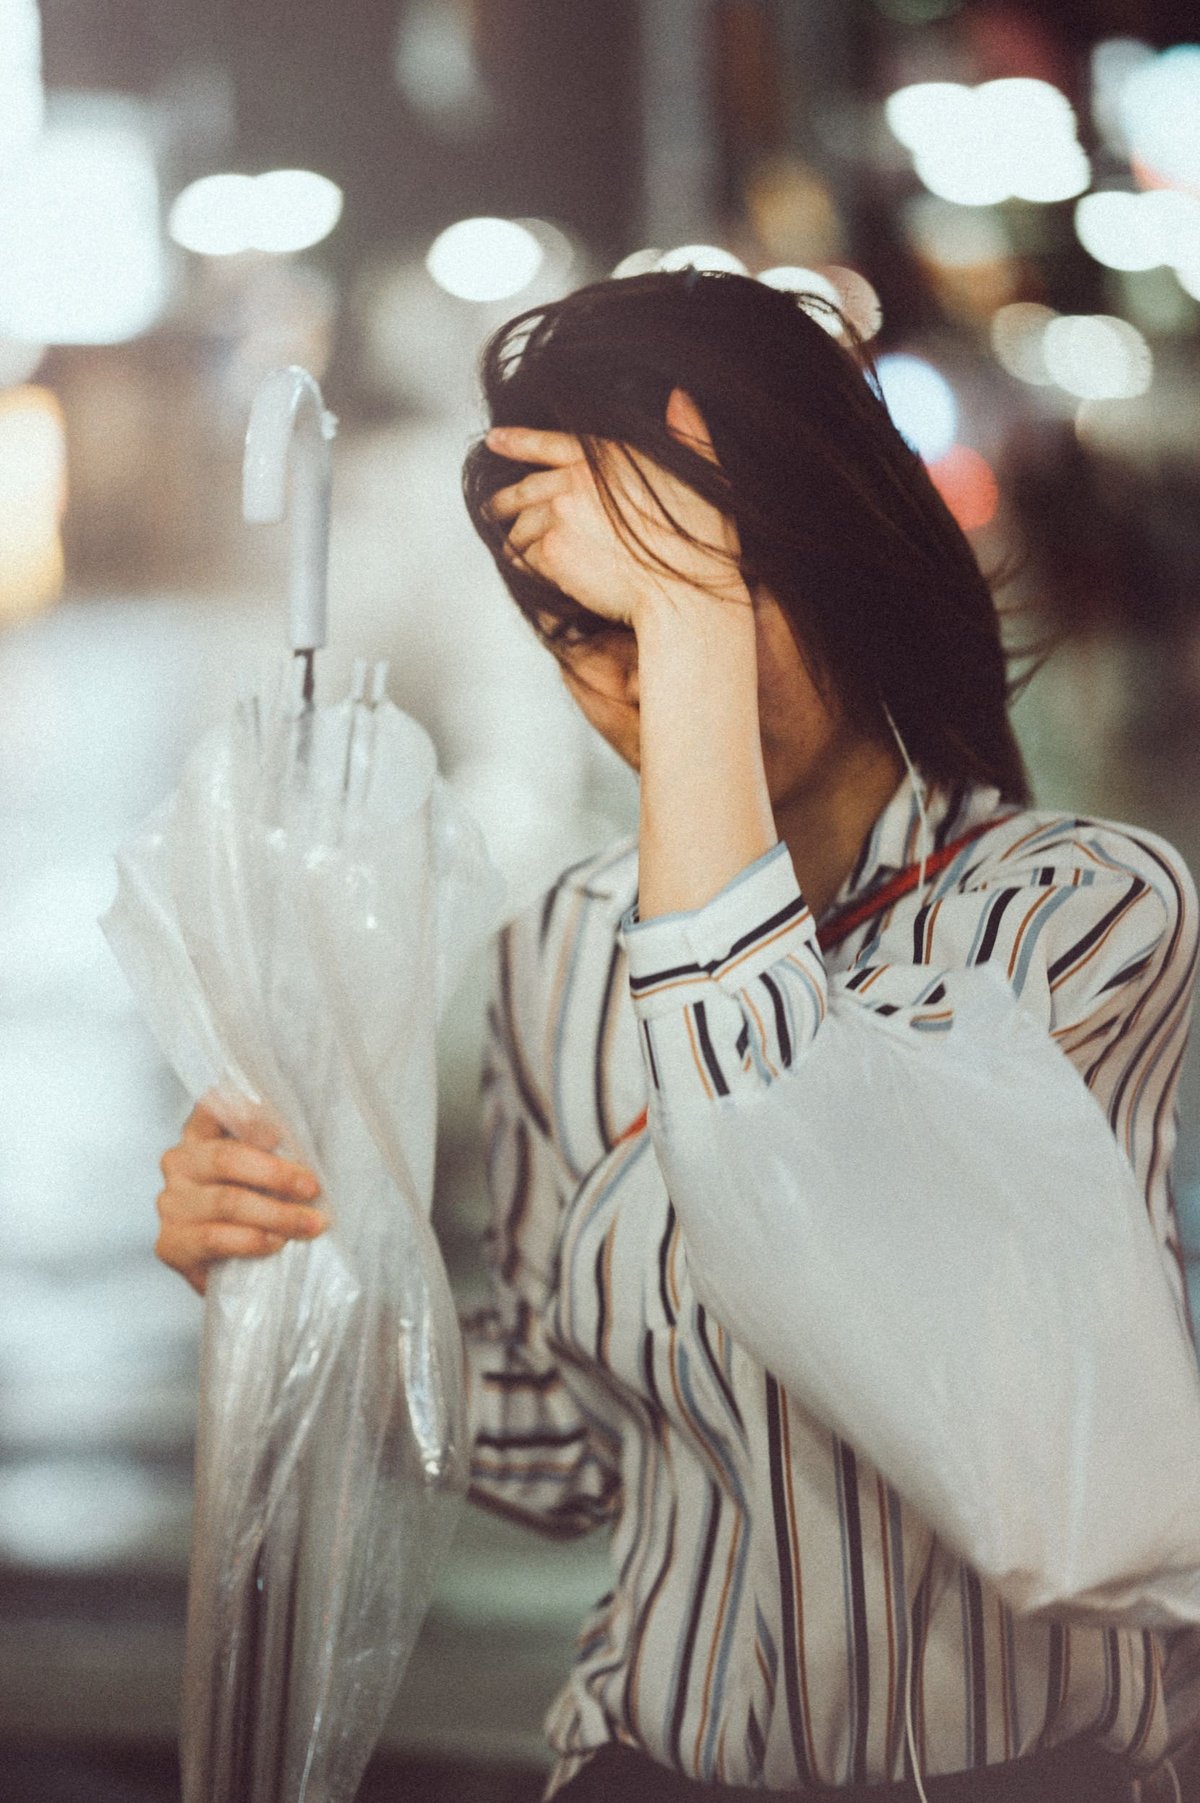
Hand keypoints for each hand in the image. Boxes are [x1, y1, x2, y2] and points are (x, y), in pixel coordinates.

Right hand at [156, 1101, 326, 1295]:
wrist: (237, 1268)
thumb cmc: (257, 1206)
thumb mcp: (267, 1172)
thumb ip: (278, 1152)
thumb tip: (311, 1148)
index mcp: (201, 1133)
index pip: (213, 1107)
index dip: (244, 1115)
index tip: (277, 1133)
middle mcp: (180, 1162)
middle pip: (226, 1158)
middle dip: (276, 1174)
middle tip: (311, 1188)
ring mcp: (171, 1202)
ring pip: (226, 1201)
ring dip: (276, 1214)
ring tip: (309, 1224)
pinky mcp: (171, 1243)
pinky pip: (214, 1238)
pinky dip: (251, 1240)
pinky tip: (275, 1242)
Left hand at [485, 389, 746, 627]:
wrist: (684, 591)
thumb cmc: (701, 538)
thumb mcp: (703, 471)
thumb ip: (687, 430)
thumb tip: (680, 395)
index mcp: (608, 457)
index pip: (549, 443)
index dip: (517, 441)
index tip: (494, 440)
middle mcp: (576, 481)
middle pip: (525, 488)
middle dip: (505, 498)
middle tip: (494, 506)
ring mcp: (560, 517)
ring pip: (522, 525)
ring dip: (515, 535)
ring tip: (511, 544)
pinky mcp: (552, 553)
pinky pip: (526, 557)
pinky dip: (524, 563)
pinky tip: (527, 569)